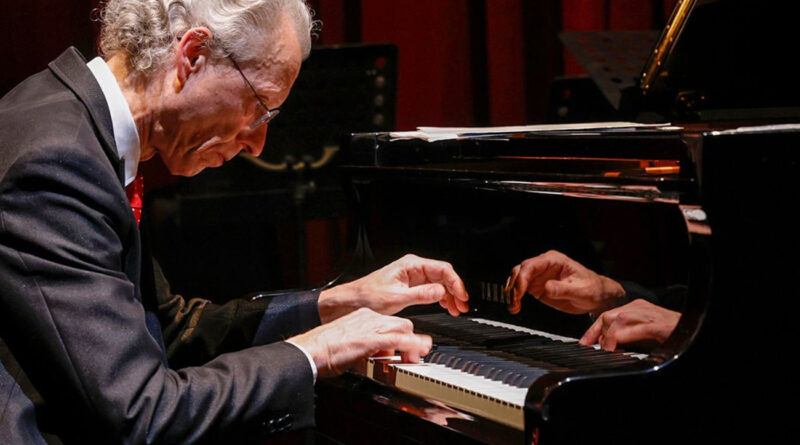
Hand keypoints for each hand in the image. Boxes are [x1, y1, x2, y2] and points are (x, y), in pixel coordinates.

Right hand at [288, 307, 431, 377]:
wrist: (310, 349)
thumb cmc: (322, 348)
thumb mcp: (349, 342)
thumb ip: (366, 346)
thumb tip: (378, 356)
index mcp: (362, 316)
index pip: (389, 321)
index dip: (401, 334)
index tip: (404, 346)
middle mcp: (369, 318)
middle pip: (401, 323)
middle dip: (411, 339)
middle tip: (414, 354)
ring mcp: (371, 327)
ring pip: (404, 329)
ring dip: (414, 344)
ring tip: (416, 357)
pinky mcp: (372, 339)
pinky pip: (398, 340)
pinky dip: (411, 346)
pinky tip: (415, 353)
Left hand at [318, 254, 468, 322]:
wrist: (352, 302)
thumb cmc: (367, 297)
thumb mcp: (396, 298)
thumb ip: (420, 295)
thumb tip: (440, 292)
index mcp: (411, 265)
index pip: (443, 269)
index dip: (455, 283)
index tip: (461, 296)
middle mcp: (413, 268)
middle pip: (444, 276)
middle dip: (455, 290)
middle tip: (462, 305)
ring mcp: (413, 277)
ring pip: (439, 284)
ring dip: (449, 296)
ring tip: (456, 309)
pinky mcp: (411, 287)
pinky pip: (431, 290)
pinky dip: (440, 298)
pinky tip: (446, 307)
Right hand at [505, 250, 624, 314]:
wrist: (598, 297)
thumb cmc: (593, 289)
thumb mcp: (581, 290)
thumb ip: (563, 289)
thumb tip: (547, 287)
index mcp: (554, 260)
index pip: (531, 265)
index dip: (522, 278)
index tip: (519, 292)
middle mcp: (544, 266)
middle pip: (520, 270)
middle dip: (514, 286)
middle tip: (514, 301)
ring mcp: (539, 276)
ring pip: (517, 280)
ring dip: (512, 293)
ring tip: (514, 307)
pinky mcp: (538, 287)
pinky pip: (521, 290)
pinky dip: (516, 298)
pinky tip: (516, 307)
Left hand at [579, 299, 680, 350]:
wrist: (695, 329)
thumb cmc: (671, 334)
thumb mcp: (645, 333)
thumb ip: (628, 336)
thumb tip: (610, 346)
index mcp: (637, 307)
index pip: (608, 315)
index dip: (593, 329)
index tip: (584, 342)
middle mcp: (639, 307)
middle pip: (608, 316)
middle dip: (595, 333)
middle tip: (589, 348)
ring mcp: (648, 314)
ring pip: (617, 320)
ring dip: (607, 337)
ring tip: (604, 351)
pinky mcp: (656, 325)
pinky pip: (632, 330)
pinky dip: (620, 339)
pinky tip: (615, 349)